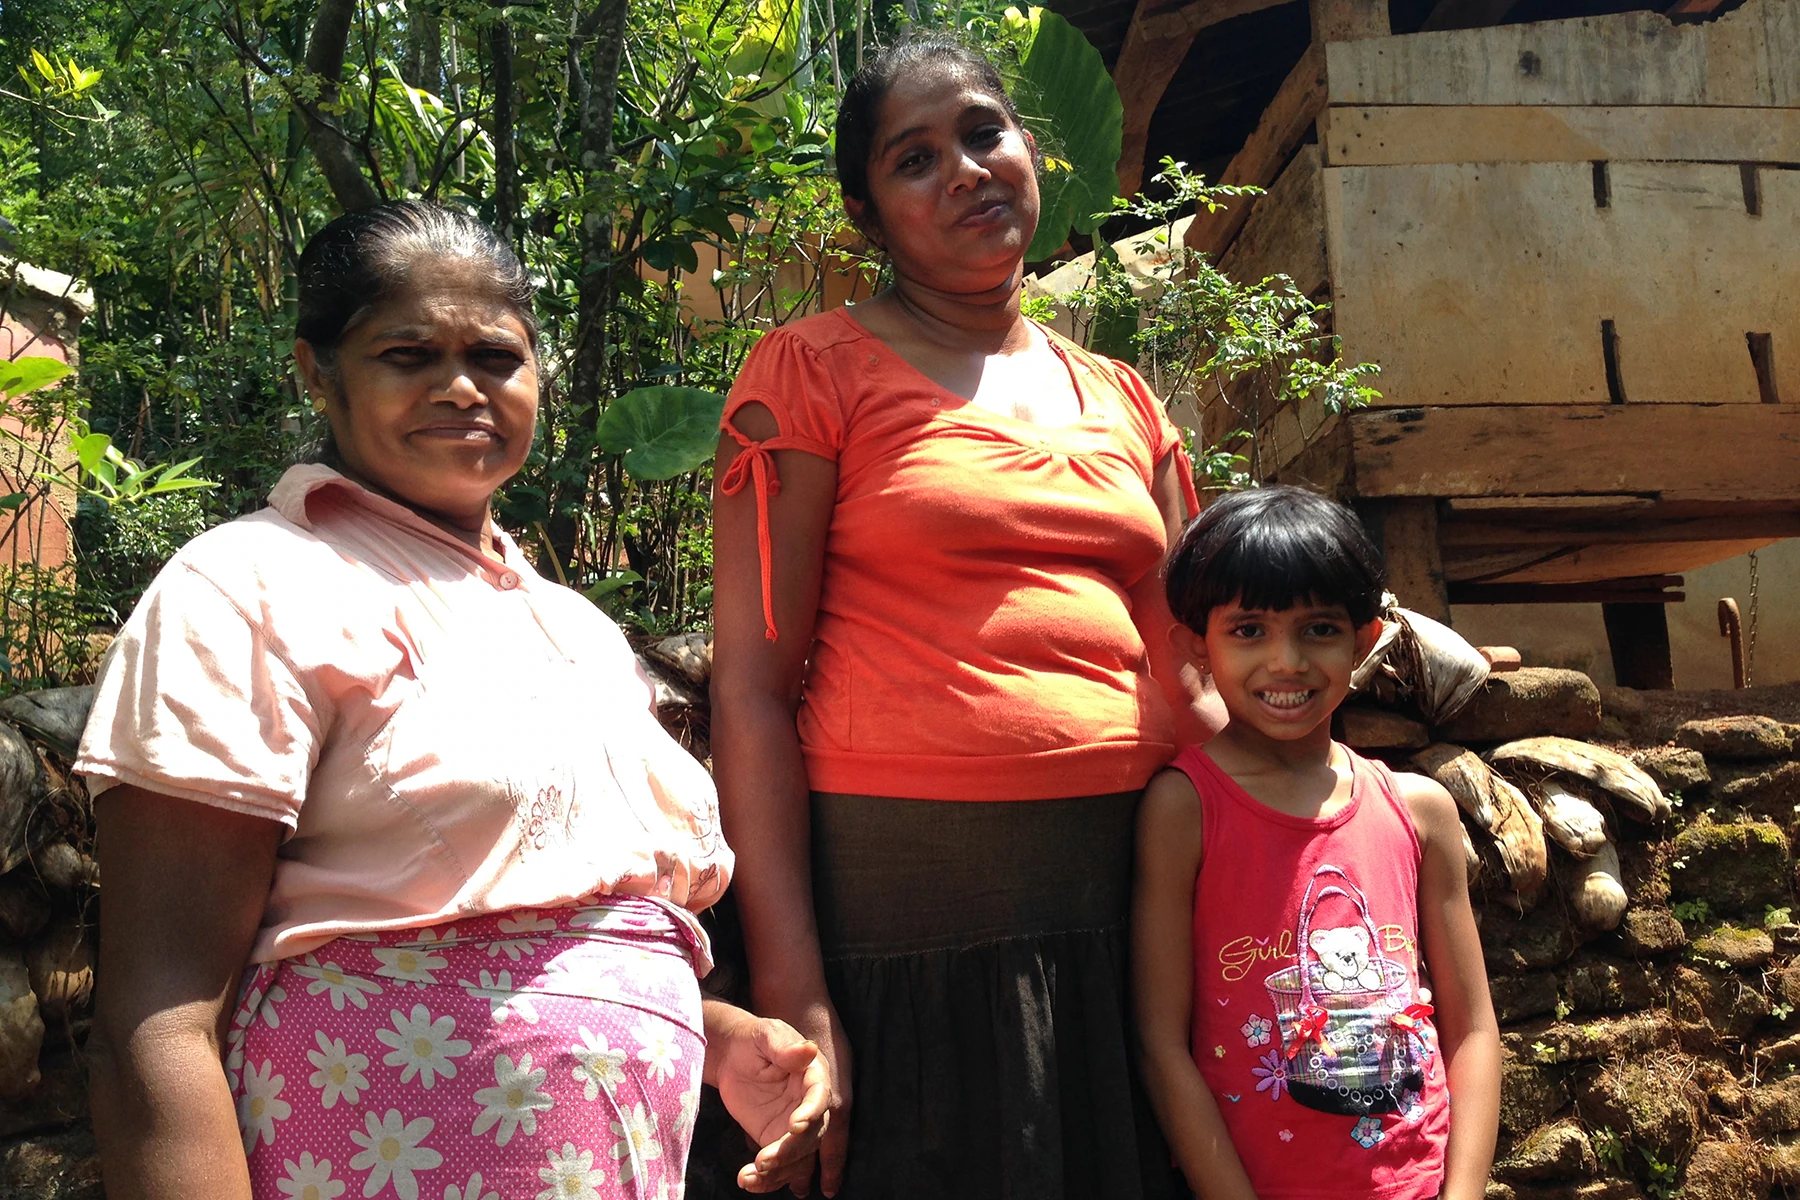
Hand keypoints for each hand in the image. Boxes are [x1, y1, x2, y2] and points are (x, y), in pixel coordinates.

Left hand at [710, 1008, 832, 1193]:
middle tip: (765, 1160)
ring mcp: (793, 1127)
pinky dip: (766, 1180)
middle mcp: (809, 1105)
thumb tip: (809, 1049)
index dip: (811, 1113)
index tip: (794, 1126)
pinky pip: (779, 1166)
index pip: (820, 1098)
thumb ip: (786, 1047)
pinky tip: (747, 1181)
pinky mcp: (776, 1140)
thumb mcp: (767, 1035)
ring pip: (798, 1158)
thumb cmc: (753, 1039)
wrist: (731, 1056)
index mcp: (813, 1076)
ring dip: (778, 1173)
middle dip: (791, 1151)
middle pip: (812, 1136)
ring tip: (750, 1176)